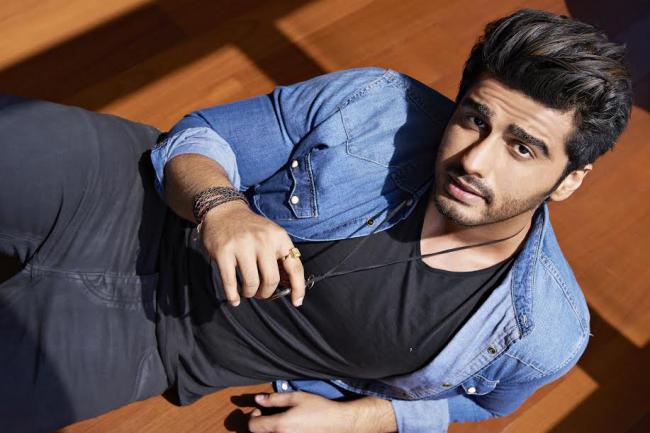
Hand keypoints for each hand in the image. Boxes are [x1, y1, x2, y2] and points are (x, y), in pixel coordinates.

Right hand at [199, 200, 305, 306]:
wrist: (224, 211)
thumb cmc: (251, 229)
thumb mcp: (271, 235)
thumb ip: (280, 256)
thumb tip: (289, 286)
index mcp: (279, 237)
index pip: (294, 266)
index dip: (298, 287)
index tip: (297, 301)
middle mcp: (263, 240)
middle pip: (272, 279)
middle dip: (267, 292)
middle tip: (261, 293)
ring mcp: (242, 245)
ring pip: (252, 283)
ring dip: (250, 293)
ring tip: (247, 291)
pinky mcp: (224, 252)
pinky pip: (230, 282)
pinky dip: (232, 296)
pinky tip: (234, 299)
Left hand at [248, 392, 396, 432]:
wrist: (338, 423)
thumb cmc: (319, 408)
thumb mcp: (297, 398)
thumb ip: (275, 399)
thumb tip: (258, 399)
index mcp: (280, 425)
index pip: (253, 426)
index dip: (253, 417)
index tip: (261, 411)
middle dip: (260, 426)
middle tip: (268, 417)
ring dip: (270, 432)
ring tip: (279, 424)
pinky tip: (289, 429)